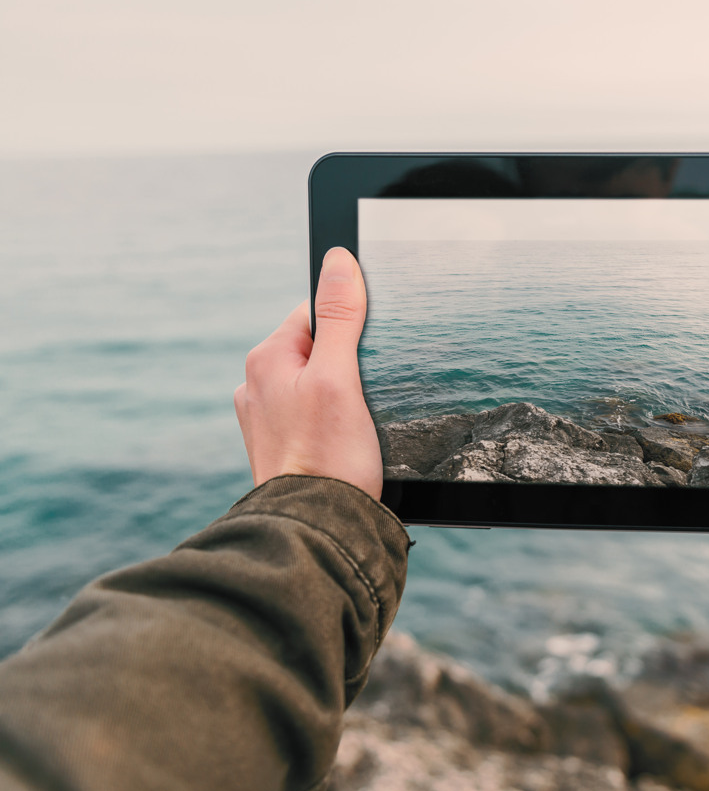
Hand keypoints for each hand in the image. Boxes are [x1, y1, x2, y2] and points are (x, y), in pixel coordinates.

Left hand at [234, 247, 381, 498]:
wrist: (315, 530)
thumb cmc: (329, 458)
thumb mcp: (341, 377)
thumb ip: (340, 317)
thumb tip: (339, 260)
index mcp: (267, 358)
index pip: (316, 312)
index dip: (351, 329)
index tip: (371, 356)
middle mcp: (256, 384)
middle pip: (317, 349)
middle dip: (348, 366)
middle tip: (367, 398)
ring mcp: (264, 418)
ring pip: (315, 385)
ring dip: (341, 398)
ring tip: (356, 429)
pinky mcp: (278, 446)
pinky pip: (310, 417)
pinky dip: (330, 425)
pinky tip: (345, 446)